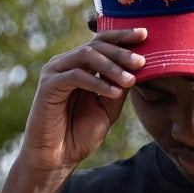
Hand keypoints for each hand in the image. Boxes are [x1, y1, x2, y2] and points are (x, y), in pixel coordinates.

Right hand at [15, 27, 147, 181]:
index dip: (122, 36)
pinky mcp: (48, 85)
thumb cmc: (79, 134)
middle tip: (141, 61)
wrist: (56, 157)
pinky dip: (97, 82)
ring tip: (130, 79)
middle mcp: (66, 63)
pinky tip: (114, 92)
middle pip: (96, 45)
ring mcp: (55, 71)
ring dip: (112, 66)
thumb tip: (139, 67)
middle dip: (121, 51)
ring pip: (87, 56)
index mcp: (80, 65)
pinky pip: (76, 76)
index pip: (102, 42)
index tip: (145, 35)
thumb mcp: (107, 107)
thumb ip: (119, 86)